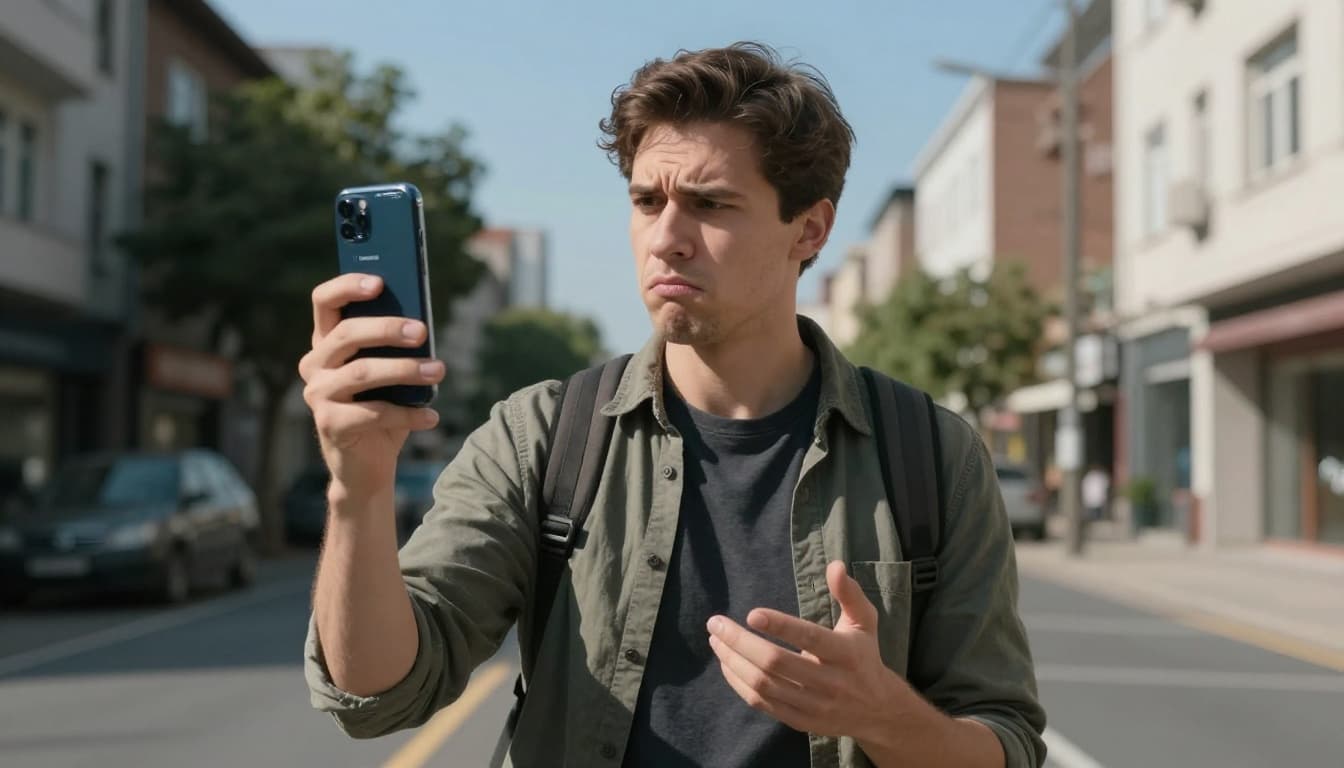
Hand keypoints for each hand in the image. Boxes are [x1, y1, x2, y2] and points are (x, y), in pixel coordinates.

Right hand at [298, 274, 444, 499]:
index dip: (347, 286)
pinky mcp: (330, 424)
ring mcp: (318, 395)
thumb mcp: (390, 374)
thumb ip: (396, 348)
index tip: (379, 282)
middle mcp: (315, 365)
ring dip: (405, 369)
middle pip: (347, 334)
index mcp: (327, 343)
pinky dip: (409, 414)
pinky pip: (374, 413)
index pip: (324, 302)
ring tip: (438, 370)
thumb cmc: (383, 408)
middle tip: (422, 332)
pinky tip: (432, 416)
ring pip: (362, 372)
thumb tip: (421, 325)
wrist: (366, 465)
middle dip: (387, 328)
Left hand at [706, 560, 914, 740]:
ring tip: (716, 640)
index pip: (809, 638)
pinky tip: (727, 664)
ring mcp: (814, 706)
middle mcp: (830, 682)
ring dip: (733, 662)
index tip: (751, 613)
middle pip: (776, 663)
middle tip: (715, 623)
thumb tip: (835, 565)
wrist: (878, 711)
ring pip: (764, 685)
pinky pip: (762, 704)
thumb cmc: (864, 656)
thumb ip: (849, 593)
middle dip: (740, 642)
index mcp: (846, 654)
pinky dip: (739, 683)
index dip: (780, 626)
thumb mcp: (864, 621)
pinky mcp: (801, 722)